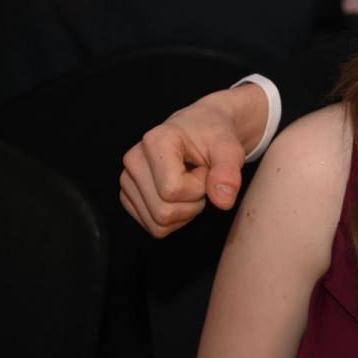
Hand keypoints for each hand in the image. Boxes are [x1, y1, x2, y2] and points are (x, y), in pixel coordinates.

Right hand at [119, 84, 266, 236]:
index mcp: (155, 141)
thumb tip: (223, 202)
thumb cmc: (214, 136)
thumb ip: (228, 172)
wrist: (203, 130)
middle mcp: (134, 159)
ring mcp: (127, 179)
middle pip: (163, 211)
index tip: (205, 168)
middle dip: (193, 202)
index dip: (199, 187)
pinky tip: (182, 194)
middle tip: (201, 178)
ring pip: (158, 223)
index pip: (173, 190)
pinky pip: (154, 227)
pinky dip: (175, 218)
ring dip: (185, 212)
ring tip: (191, 184)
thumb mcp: (230, 148)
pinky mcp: (128, 196)